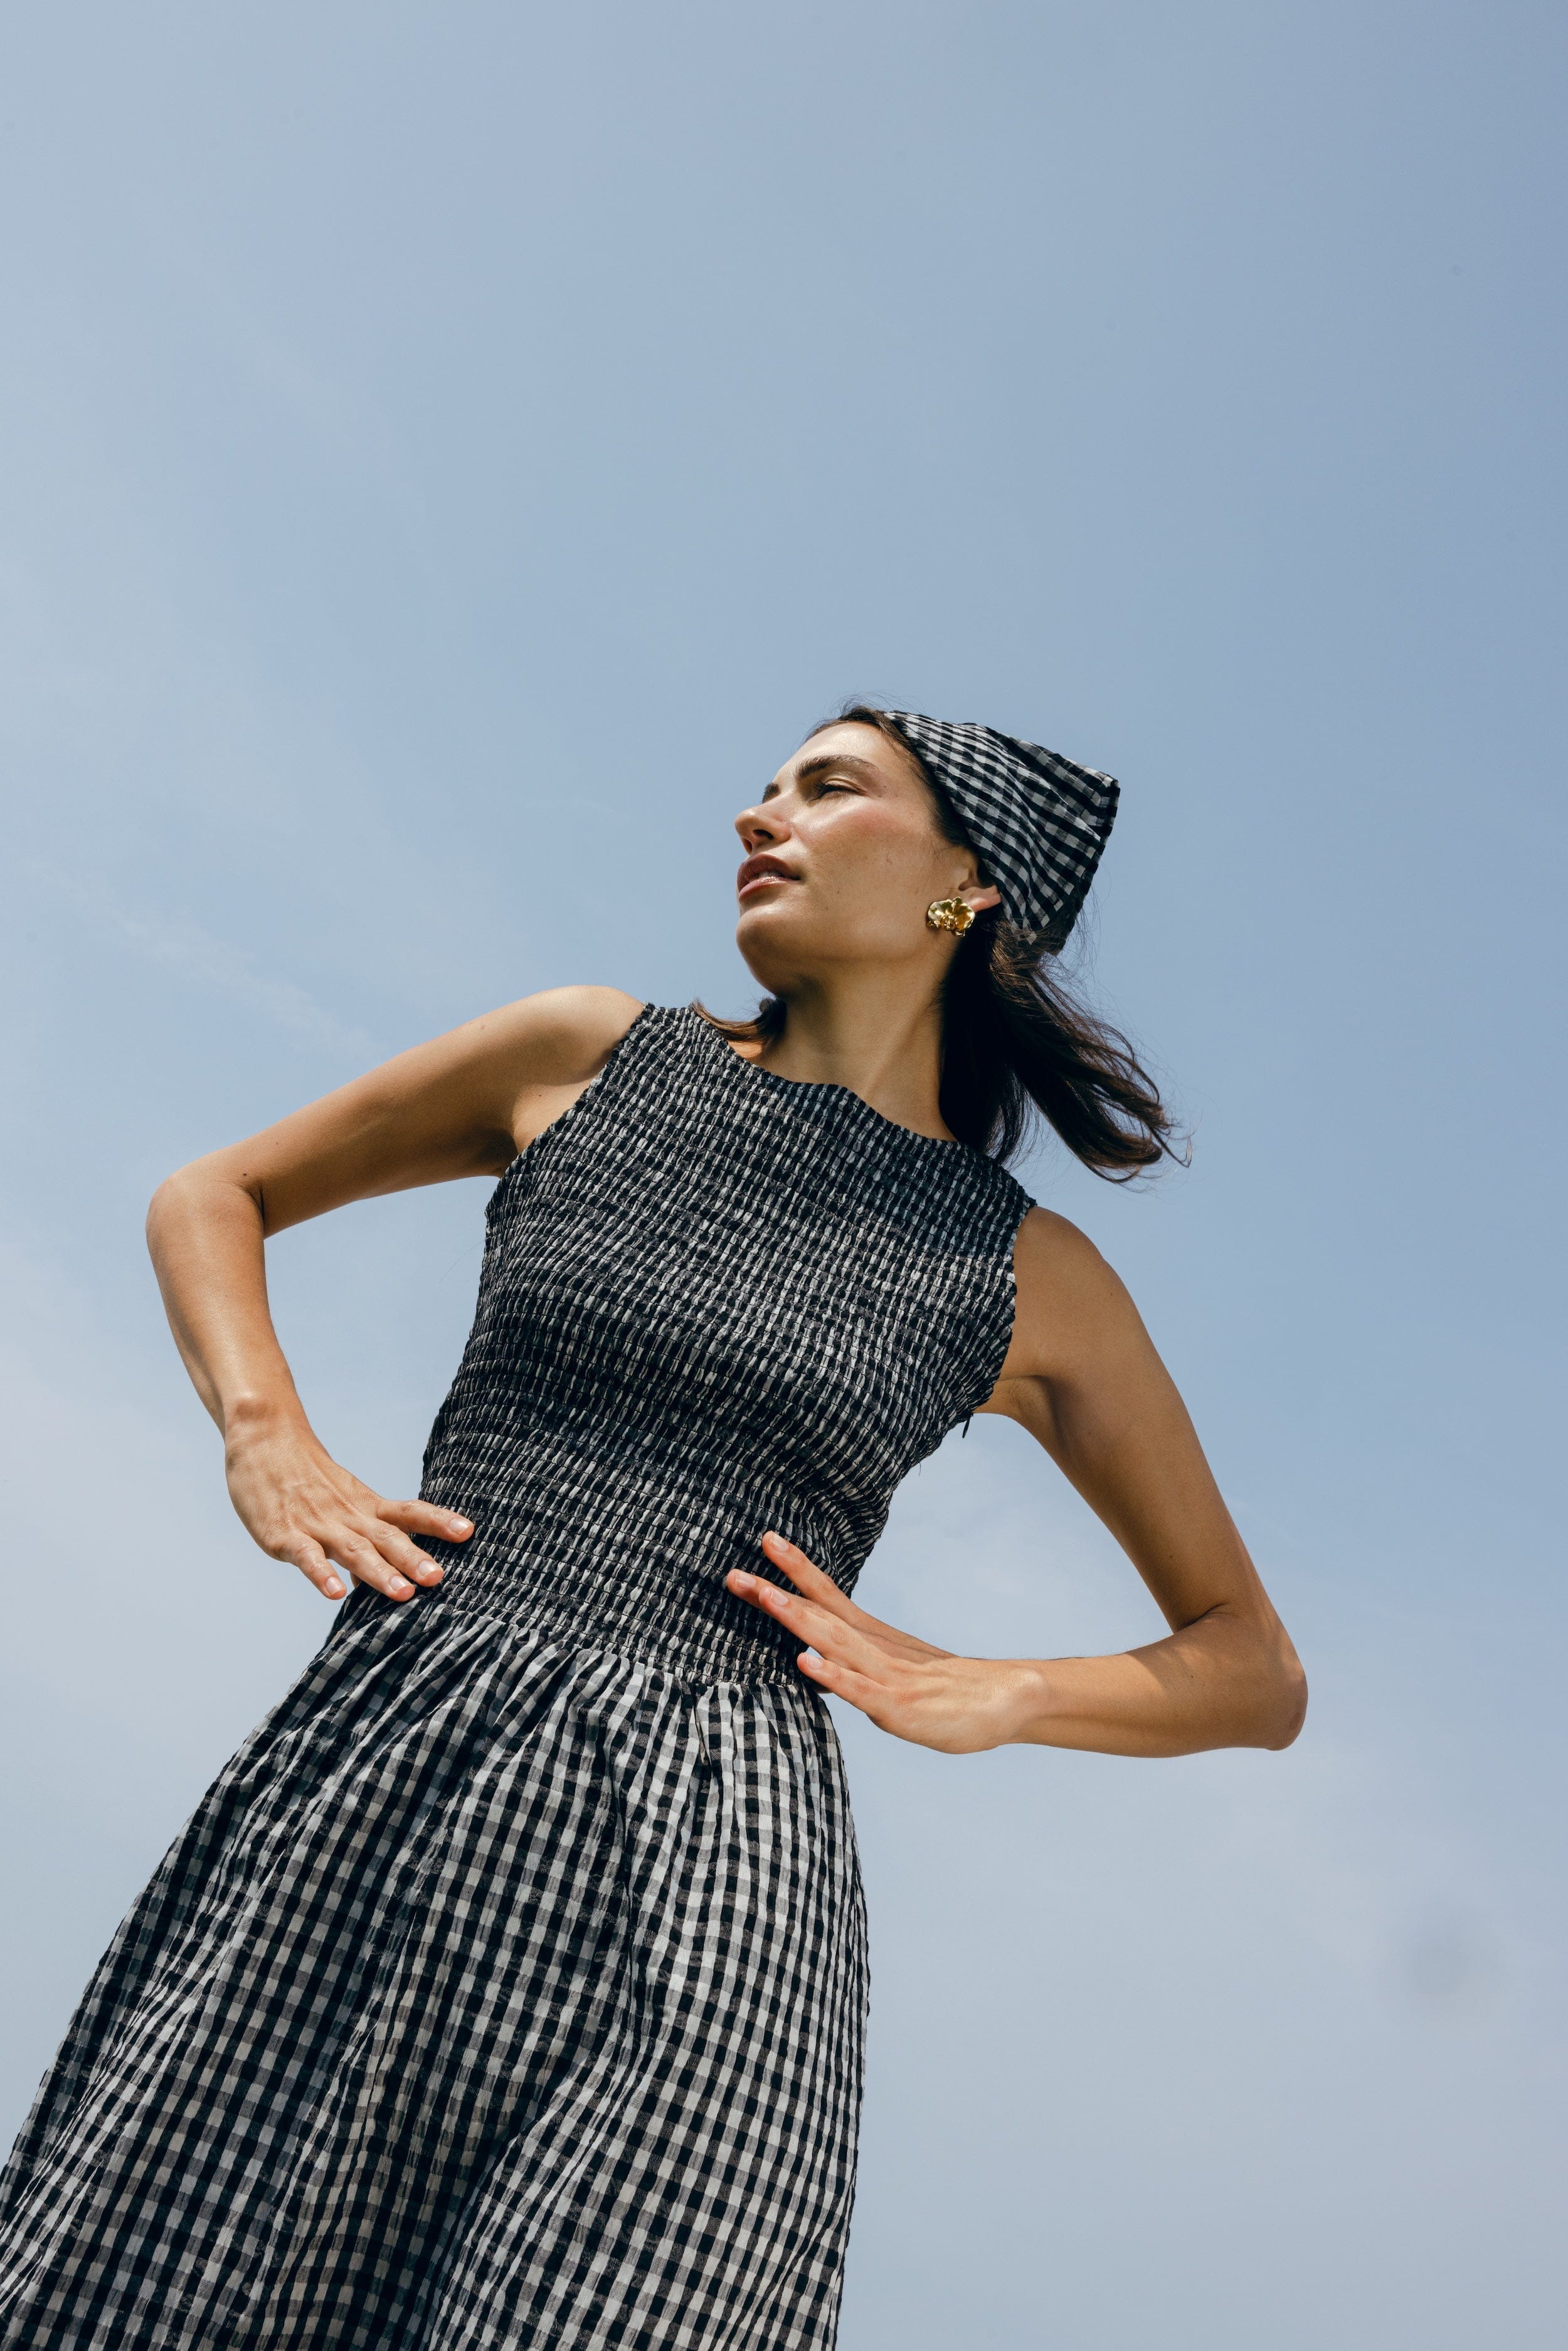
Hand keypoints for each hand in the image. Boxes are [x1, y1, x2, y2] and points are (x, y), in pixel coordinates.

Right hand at [224, 1408, 471, 1601]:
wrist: (264, 1439)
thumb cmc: (305, 1479)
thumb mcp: (342, 1507)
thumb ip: (362, 1544)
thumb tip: (379, 1583)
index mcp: (366, 1506)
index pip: (409, 1512)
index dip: (439, 1521)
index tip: (469, 1531)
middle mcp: (348, 1515)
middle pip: (387, 1537)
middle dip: (414, 1559)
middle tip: (440, 1579)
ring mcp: (317, 1524)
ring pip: (353, 1550)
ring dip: (379, 1573)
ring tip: (403, 1594)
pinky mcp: (285, 1534)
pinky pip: (307, 1556)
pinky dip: (321, 1574)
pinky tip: (335, 1594)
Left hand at [726, 1532, 1036, 1754]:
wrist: (1005, 1701)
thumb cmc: (945, 1687)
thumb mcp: (895, 1666)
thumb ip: (856, 1658)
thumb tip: (812, 1650)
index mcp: (872, 1636)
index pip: (826, 1595)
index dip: (795, 1569)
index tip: (766, 1540)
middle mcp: (875, 1649)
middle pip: (819, 1614)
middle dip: (775, 1593)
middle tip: (733, 1574)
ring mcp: (887, 1677)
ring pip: (835, 1643)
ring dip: (797, 1620)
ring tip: (766, 1597)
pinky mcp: (899, 1708)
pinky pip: (860, 1690)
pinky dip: (832, 1675)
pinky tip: (806, 1662)